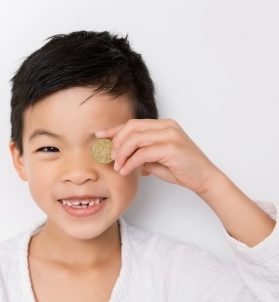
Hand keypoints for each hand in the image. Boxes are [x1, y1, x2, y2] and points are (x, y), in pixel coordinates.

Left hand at [95, 119, 220, 195]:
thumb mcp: (155, 158)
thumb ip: (140, 151)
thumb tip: (119, 152)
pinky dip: (130, 162)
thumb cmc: (180, 169)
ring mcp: (170, 135)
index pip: (133, 123)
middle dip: (116, 142)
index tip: (99, 136)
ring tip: (118, 166)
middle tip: (111, 157)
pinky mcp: (171, 147)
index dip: (114, 129)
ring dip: (122, 154)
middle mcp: (166, 126)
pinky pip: (143, 153)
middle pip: (131, 127)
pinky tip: (126, 170)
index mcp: (162, 125)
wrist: (204, 178)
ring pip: (135, 139)